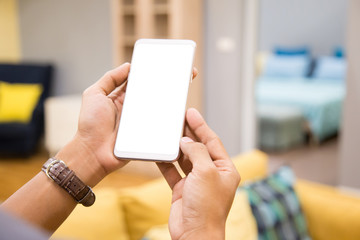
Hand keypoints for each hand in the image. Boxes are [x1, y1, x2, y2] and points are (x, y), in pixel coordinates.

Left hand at [57, 63, 198, 186]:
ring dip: (172, 99)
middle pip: (153, 92)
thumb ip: (109, 79)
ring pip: (160, 107)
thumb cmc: (90, 125)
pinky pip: (161, 123)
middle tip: (183, 72)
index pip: (140, 80)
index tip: (166, 62)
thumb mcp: (94, 94)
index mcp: (123, 96)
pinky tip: (179, 109)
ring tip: (183, 88)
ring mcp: (142, 120)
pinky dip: (169, 118)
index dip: (151, 72)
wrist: (93, 153)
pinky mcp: (148, 132)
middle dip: (168, 82)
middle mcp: (134, 107)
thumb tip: (128, 66)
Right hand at [157, 108, 240, 239]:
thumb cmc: (207, 207)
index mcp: (225, 169)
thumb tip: (186, 142)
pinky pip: (173, 171)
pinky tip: (159, 153)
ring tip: (168, 132)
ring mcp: (196, 182)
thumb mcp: (206, 172)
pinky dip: (166, 162)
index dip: (201, 126)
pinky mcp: (182, 189)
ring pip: (185, 158)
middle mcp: (211, 174)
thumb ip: (196, 152)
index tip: (191, 113)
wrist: (194, 234)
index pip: (212, 141)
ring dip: (177, 146)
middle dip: (188, 133)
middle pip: (198, 147)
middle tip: (178, 118)